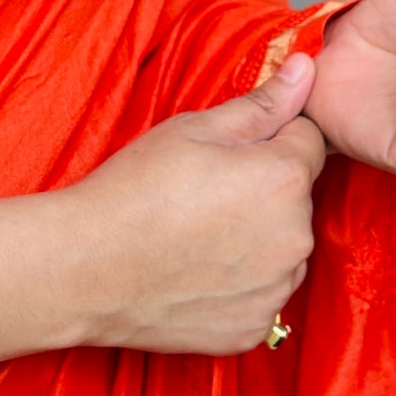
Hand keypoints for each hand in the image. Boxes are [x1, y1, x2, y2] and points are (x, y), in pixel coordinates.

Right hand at [61, 54, 325, 355]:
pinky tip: (197, 272)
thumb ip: (262, 102)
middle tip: (204, 194)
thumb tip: (307, 68)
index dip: (269, 140)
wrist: (87, 269)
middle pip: (297, 197)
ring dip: (257, 238)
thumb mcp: (194, 129)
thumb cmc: (135, 190)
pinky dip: (239, 283)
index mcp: (285, 178)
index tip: (228, 154)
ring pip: (282, 247)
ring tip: (197, 235)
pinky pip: (262, 293)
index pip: (309, 141)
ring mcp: (277, 289)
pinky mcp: (255, 328)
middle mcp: (296, 237)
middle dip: (264, 189)